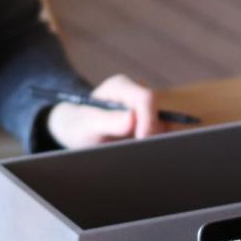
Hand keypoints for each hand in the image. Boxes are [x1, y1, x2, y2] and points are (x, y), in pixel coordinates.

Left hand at [47, 74, 162, 147]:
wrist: (77, 131)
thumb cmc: (78, 125)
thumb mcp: (86, 125)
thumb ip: (107, 121)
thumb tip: (132, 119)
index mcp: (120, 86)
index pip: (146, 98)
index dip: (149, 120)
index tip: (143, 141)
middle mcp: (136, 93)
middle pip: (159, 112)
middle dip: (153, 134)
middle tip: (140, 153)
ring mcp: (144, 109)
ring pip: (164, 125)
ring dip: (154, 141)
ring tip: (134, 154)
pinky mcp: (149, 122)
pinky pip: (161, 133)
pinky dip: (155, 144)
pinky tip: (141, 154)